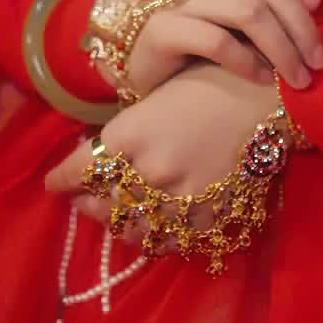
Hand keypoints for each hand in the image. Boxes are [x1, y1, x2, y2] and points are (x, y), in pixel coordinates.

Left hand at [46, 62, 283, 241]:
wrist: (269, 97)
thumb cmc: (212, 81)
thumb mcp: (158, 97)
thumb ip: (128, 130)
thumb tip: (101, 151)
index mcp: (131, 134)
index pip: (80, 170)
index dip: (62, 179)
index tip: (54, 182)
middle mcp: (148, 172)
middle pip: (101, 202)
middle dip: (86, 201)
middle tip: (81, 197)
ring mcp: (178, 201)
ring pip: (131, 228)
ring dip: (115, 222)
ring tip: (111, 214)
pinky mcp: (206, 220)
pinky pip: (168, 241)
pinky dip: (153, 236)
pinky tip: (150, 226)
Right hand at [108, 0, 322, 98]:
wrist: (133, 59)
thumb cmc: (199, 36)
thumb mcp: (241, 19)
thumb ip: (276, 4)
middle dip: (302, 24)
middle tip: (321, 62)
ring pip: (246, 10)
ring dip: (282, 48)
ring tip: (298, 79)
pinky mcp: (161, 28)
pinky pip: (215, 40)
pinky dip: (245, 61)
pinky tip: (260, 80)